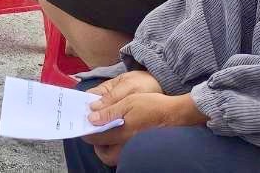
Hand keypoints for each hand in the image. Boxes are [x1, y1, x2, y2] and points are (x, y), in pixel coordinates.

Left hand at [85, 75, 202, 165]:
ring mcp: (136, 148)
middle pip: (106, 155)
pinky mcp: (143, 148)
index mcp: (122, 133)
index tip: (83, 126)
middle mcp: (128, 145)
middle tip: (95, 133)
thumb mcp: (127, 101)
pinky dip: (119, 147)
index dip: (87, 133)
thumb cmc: (152, 106)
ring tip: (106, 133)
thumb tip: (91, 116)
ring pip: (116, 156)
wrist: (176, 114)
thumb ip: (108, 110)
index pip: (97, 139)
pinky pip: (126, 153)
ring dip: (109, 148)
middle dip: (98, 146)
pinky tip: (120, 134)